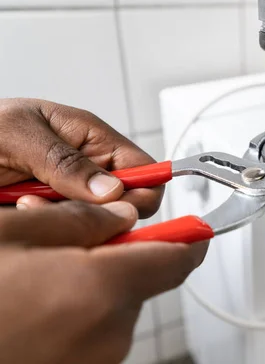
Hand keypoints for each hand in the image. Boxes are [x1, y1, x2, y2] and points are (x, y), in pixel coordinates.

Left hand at [0, 98, 162, 217]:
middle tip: (61, 205)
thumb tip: (113, 190)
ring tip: (28, 203)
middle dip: (100, 212)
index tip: (120, 208)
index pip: (144, 169)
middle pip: (126, 204)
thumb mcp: (19, 133)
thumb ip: (66, 161)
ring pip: (96, 223)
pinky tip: (22, 211)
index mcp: (91, 139)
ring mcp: (69, 194)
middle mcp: (87, 169)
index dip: (143, 191)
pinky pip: (68, 232)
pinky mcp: (51, 215)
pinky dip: (49, 230)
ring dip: (67, 221)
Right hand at [0, 201, 207, 363]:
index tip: (193, 222)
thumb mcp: (10, 232)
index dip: (188, 233)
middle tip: (75, 235)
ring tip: (38, 270)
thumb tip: (120, 213)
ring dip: (94, 279)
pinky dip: (79, 307)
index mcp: (101, 290)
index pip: (179, 256)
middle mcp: (109, 335)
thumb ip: (79, 218)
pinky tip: (35, 300)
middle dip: (121, 252)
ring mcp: (94, 361)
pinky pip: (95, 328)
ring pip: (118, 302)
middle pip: (145, 277)